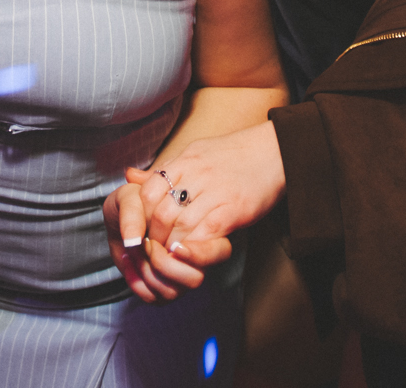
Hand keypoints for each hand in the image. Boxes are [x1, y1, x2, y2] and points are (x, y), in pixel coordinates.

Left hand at [104, 175, 208, 302]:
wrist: (116, 215)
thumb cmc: (131, 202)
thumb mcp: (129, 198)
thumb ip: (133, 213)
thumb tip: (133, 241)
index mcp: (200, 229)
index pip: (219, 251)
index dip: (199, 254)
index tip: (175, 247)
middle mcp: (192, 258)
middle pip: (194, 279)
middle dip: (164, 263)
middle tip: (146, 243)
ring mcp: (176, 275)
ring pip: (174, 292)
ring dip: (149, 273)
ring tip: (133, 250)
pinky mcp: (159, 286)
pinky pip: (153, 297)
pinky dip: (136, 281)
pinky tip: (127, 259)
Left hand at [119, 120, 287, 299]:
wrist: (275, 150)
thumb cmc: (234, 154)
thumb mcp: (195, 153)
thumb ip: (164, 169)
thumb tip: (129, 175)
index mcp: (186, 159)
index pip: (149, 189)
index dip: (141, 213)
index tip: (143, 227)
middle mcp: (198, 174)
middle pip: (162, 211)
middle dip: (154, 235)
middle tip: (153, 248)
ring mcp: (217, 191)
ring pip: (181, 224)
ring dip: (171, 244)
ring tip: (169, 254)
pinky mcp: (235, 208)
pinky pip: (207, 231)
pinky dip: (193, 246)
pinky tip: (188, 252)